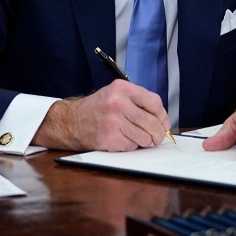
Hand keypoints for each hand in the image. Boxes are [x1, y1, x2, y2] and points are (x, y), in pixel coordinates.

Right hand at [33, 80, 170, 151]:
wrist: (72, 121)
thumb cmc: (98, 109)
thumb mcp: (116, 94)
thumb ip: (138, 102)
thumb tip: (163, 121)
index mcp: (122, 88)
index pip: (154, 102)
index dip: (163, 116)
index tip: (164, 123)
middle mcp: (118, 103)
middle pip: (152, 122)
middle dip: (158, 134)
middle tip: (157, 138)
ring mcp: (114, 121)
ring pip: (145, 137)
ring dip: (144, 141)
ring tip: (134, 137)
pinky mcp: (110, 137)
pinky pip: (132, 146)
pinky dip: (131, 146)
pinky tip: (121, 140)